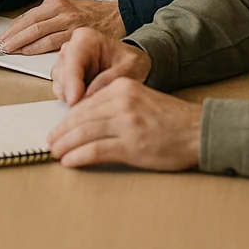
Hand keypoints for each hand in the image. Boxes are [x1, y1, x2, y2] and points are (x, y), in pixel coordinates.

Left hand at [0, 0, 124, 55]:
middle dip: (11, 36)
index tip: (0, 38)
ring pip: (37, 32)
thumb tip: (28, 31)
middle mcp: (60, 10)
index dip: (12, 28)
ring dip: (20, 42)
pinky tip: (27, 52)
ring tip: (7, 50)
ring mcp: (68, 21)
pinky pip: (52, 41)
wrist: (120, 16)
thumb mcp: (68, 9)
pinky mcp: (77, 33)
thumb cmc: (92, 15)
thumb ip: (49, 18)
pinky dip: (36, 47)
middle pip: (29, 24)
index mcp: (55, 3)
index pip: (27, 16)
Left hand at [46, 77, 201, 170]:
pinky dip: (79, 157)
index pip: (84, 104)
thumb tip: (84, 120)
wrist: (199, 130)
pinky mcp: (132, 145)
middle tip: (50, 142)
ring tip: (55, 153)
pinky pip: (96, 150)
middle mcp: (121, 102)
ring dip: (65, 146)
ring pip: (83, 134)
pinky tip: (70, 161)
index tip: (57, 129)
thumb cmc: (171, 119)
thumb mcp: (139, 98)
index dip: (66, 119)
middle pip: (79, 118)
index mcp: (121, 87)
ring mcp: (126, 124)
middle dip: (61, 132)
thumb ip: (113, 105)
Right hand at [50, 27, 152, 105]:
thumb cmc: (131, 62)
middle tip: (92, 105)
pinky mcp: (63, 77)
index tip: (75, 101)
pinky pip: (61, 92)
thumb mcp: (130, 69)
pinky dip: (73, 100)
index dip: (72, 83)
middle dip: (74, 93)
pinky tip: (90, 99)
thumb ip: (110, 79)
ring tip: (97, 98)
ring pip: (59, 85)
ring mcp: (65, 63)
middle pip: (62, 74)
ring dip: (74, 97)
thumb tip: (88, 95)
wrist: (132, 65)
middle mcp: (70, 48)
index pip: (72, 61)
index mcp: (85, 39)